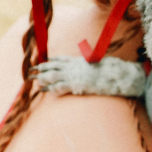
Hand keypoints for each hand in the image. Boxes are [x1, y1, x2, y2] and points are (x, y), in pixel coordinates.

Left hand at [31, 56, 146, 96]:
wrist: (120, 75)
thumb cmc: (114, 70)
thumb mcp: (102, 63)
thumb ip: (93, 64)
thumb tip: (92, 63)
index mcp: (81, 61)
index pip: (62, 59)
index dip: (51, 61)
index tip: (43, 62)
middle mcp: (76, 66)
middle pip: (54, 66)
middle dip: (42, 69)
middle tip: (31, 72)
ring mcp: (77, 75)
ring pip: (54, 76)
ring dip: (44, 79)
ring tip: (36, 82)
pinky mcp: (79, 85)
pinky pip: (62, 87)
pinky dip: (54, 89)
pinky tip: (48, 92)